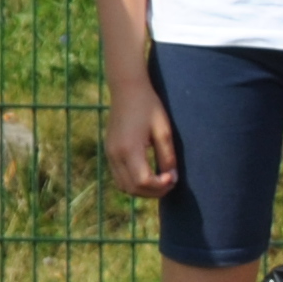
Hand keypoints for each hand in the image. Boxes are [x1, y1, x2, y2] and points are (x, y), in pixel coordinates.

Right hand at [107, 81, 180, 196]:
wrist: (126, 89)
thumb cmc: (148, 106)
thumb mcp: (164, 130)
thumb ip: (167, 156)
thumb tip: (172, 176)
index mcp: (130, 149)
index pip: (143, 182)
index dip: (161, 186)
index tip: (173, 177)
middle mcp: (115, 154)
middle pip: (132, 188)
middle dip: (153, 192)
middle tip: (169, 182)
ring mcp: (109, 153)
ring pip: (123, 185)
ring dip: (142, 189)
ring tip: (159, 180)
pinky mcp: (108, 151)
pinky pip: (118, 176)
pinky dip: (132, 182)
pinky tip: (147, 173)